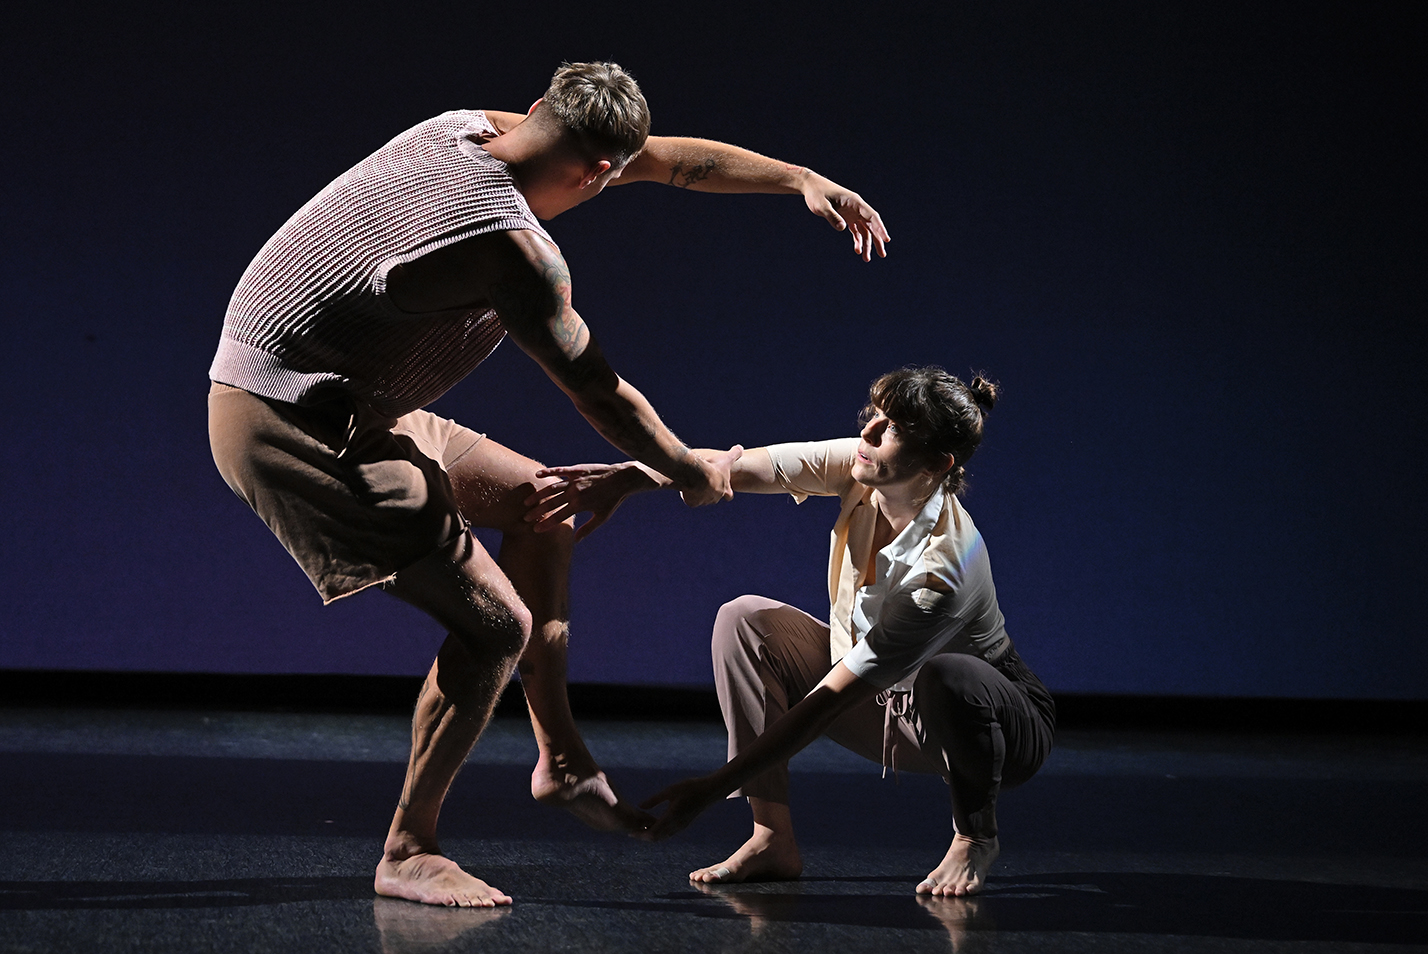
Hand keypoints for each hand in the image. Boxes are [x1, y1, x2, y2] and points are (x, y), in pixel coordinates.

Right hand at [525, 461, 647, 541]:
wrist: (622, 479)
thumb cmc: (612, 500)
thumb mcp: (602, 517)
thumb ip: (588, 528)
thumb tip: (576, 541)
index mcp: (580, 505)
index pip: (559, 517)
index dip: (546, 524)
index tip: (535, 530)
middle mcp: (575, 493)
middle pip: (551, 503)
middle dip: (537, 512)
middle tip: (526, 517)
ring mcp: (574, 480)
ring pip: (551, 488)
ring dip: (538, 495)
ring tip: (527, 502)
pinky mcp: (576, 470)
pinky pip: (559, 470)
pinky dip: (548, 472)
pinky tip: (537, 475)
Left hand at [636, 774, 723, 841]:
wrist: (710, 791)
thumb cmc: (690, 787)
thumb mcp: (670, 791)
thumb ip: (655, 800)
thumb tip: (640, 806)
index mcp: (672, 818)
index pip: (652, 833)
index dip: (640, 834)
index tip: (630, 832)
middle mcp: (676, 825)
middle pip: (656, 838)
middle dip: (644, 836)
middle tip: (632, 832)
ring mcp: (681, 826)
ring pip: (663, 836)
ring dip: (651, 835)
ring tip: (640, 829)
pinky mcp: (684, 824)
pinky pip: (669, 833)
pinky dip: (659, 832)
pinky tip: (654, 825)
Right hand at [678, 445, 742, 508]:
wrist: (698, 474)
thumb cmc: (713, 467)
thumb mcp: (726, 458)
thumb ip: (735, 453)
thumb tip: (740, 447)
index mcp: (725, 490)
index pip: (729, 495)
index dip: (726, 491)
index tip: (721, 487)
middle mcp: (715, 498)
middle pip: (713, 497)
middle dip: (709, 491)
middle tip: (703, 481)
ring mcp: (703, 501)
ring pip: (700, 498)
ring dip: (697, 492)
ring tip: (692, 481)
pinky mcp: (692, 502)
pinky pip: (689, 499)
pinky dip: (686, 494)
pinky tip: (685, 485)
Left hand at [802, 172, 889, 260]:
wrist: (811, 187)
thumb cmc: (816, 194)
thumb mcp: (821, 206)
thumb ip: (832, 216)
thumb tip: (843, 228)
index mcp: (854, 202)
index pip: (871, 216)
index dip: (880, 228)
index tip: (886, 239)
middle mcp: (857, 208)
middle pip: (871, 225)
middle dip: (877, 239)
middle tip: (882, 255)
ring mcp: (853, 213)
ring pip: (865, 229)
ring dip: (867, 243)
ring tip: (866, 259)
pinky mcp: (847, 217)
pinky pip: (856, 230)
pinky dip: (858, 240)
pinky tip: (858, 250)